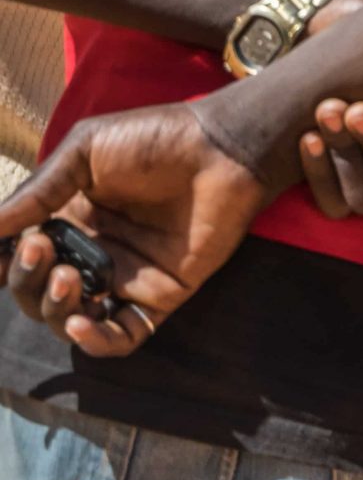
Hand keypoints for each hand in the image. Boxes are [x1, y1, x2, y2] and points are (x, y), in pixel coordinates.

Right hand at [0, 104, 267, 356]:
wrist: (222, 146)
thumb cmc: (157, 138)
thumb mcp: (85, 151)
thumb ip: (39, 192)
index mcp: (68, 221)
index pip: (20, 259)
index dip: (4, 264)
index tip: (0, 253)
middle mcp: (91, 253)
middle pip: (38, 293)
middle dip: (27, 280)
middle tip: (42, 249)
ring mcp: (125, 277)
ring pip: (70, 319)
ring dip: (54, 309)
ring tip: (65, 276)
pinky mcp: (161, 294)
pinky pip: (123, 336)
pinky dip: (96, 340)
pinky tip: (83, 321)